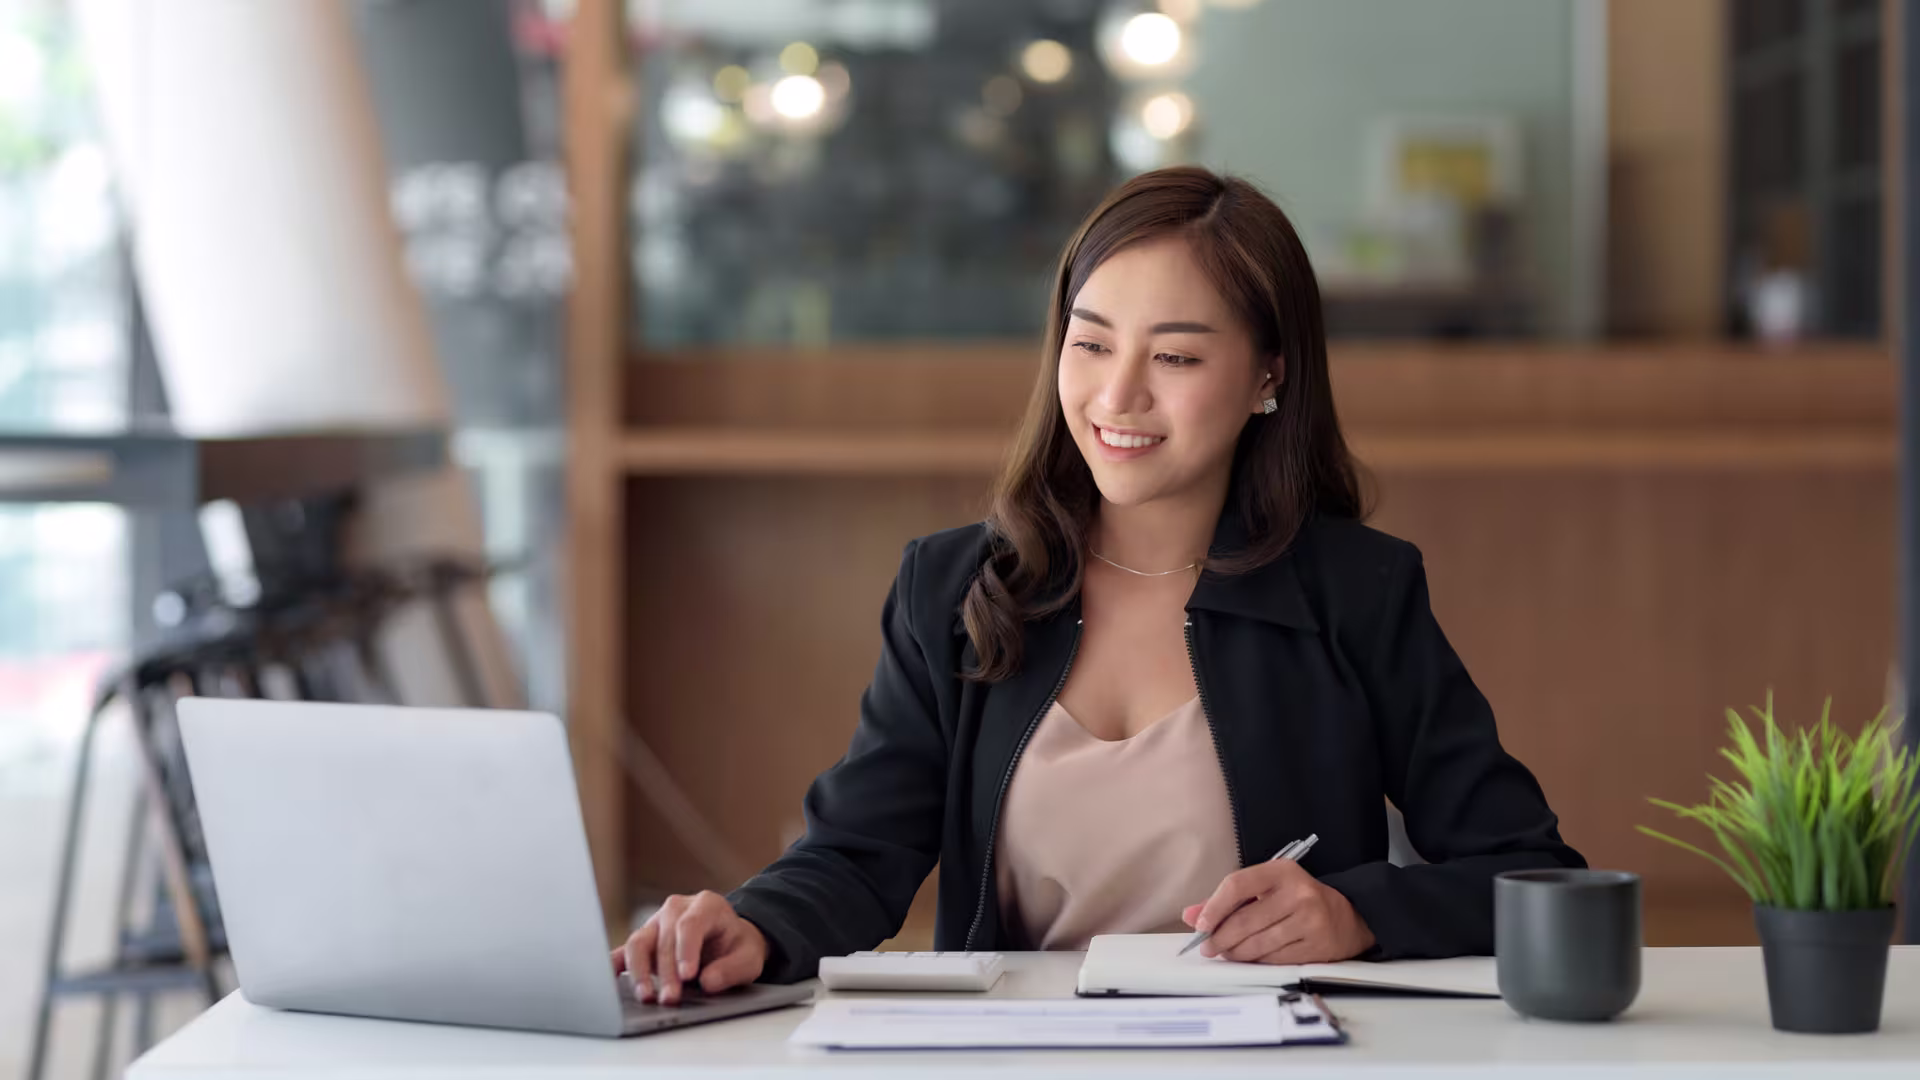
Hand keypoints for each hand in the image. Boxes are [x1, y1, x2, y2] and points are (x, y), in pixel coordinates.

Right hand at [611, 891, 767, 1004]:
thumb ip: (733, 968)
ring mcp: (656, 923)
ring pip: (638, 942)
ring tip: (646, 996)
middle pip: (665, 938)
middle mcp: (677, 909)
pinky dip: (615, 965)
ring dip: (640, 971)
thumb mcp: (749, 958)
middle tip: (670, 999)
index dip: (686, 950)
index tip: (687, 976)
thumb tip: (708, 981)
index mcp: (707, 905)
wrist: (729, 941)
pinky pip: (624, 950)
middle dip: (666, 972)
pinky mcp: (644, 940)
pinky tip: (608, 981)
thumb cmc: (738, 947)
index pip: (690, 924)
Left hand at [1182, 860, 1374, 963]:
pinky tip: (1250, 958)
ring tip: (1226, 952)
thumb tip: (1191, 915)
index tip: (1201, 924)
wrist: (1348, 917)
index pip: (1237, 885)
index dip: (1214, 907)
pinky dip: (1256, 961)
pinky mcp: (1316, 946)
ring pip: (1258, 944)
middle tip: (1208, 946)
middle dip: (1220, 937)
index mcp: (1281, 871)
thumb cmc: (1298, 900)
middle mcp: (1297, 893)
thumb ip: (1227, 900)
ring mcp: (1309, 920)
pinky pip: (1274, 959)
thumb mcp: (1266, 889)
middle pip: (1245, 920)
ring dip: (1235, 952)